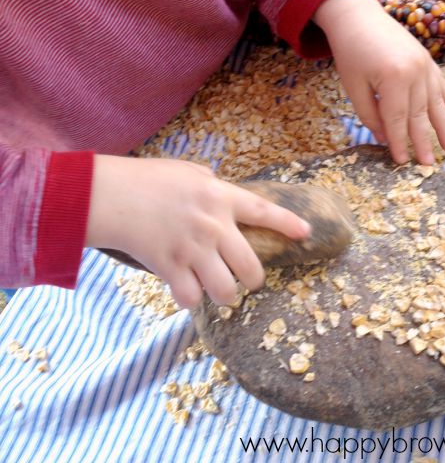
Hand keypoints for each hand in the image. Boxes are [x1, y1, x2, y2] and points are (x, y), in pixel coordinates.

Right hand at [85, 155, 310, 308]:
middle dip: (254, 280)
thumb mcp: (188, 171)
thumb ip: (211, 184)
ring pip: (225, 291)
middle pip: (251, 268)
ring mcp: (193, 250)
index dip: (288, 224)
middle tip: (247, 281)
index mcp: (221, 198)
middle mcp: (214, 226)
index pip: (264, 212)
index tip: (306, 233)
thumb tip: (222, 191)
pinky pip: (191, 299)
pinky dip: (190, 299)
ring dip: (224, 295)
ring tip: (217, 289)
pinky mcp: (170, 268)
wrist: (111, 195)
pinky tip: (185, 290)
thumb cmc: (148, 179)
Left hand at [314, 0, 444, 164]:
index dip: (399, 143)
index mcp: (394, 79)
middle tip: (429, 165)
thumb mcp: (353, 86)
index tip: (402, 162)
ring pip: (436, 102)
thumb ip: (369, 114)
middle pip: (420, 115)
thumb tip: (384, 138)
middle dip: (424, 142)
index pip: (398, 120)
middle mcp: (415, 72)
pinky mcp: (427, 59)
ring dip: (444, 127)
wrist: (358, 16)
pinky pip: (441, 83)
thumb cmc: (350, 52)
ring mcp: (425, 65)